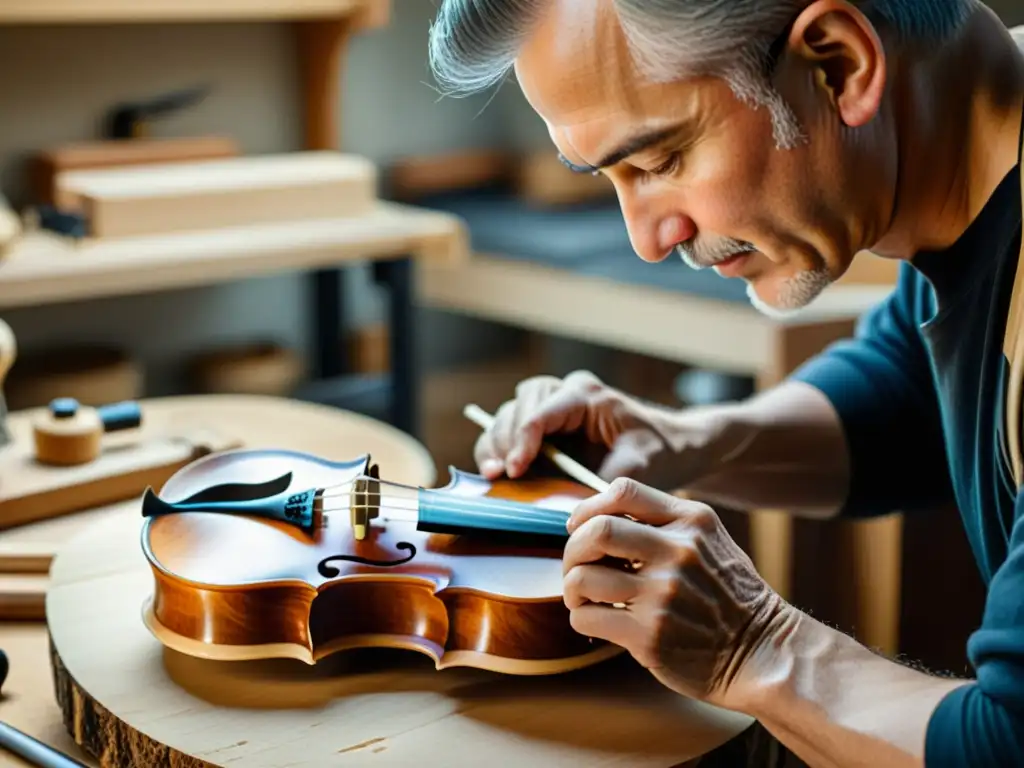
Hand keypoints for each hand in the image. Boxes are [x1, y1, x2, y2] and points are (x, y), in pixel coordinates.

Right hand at [473, 370, 732, 489]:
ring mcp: (556, 407)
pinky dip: (501, 448)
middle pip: (521, 404)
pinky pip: (514, 429)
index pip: (543, 409)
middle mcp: (568, 394)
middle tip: (501, 472)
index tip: (515, 469)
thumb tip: (566, 506)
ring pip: (511, 411)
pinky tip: (497, 473)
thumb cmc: (660, 452)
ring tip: (493, 473)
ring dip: (497, 441)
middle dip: (506, 437)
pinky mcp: (549, 427)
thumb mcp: (637, 468)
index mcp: (589, 396)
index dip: (523, 439)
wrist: (675, 447)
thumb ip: (600, 483)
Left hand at [562, 477, 787, 707]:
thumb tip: (598, 516)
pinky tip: (595, 619)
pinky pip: (588, 616)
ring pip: (584, 577)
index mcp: (691, 521)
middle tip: (575, 565)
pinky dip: (581, 617)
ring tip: (582, 596)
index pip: (623, 490)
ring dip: (572, 588)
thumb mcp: (710, 541)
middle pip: (597, 531)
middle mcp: (678, 552)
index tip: (579, 526)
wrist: (762, 652)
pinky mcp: (650, 635)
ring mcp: (664, 594)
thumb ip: (665, 523)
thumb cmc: (728, 595)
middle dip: (573, 548)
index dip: (588, 507)